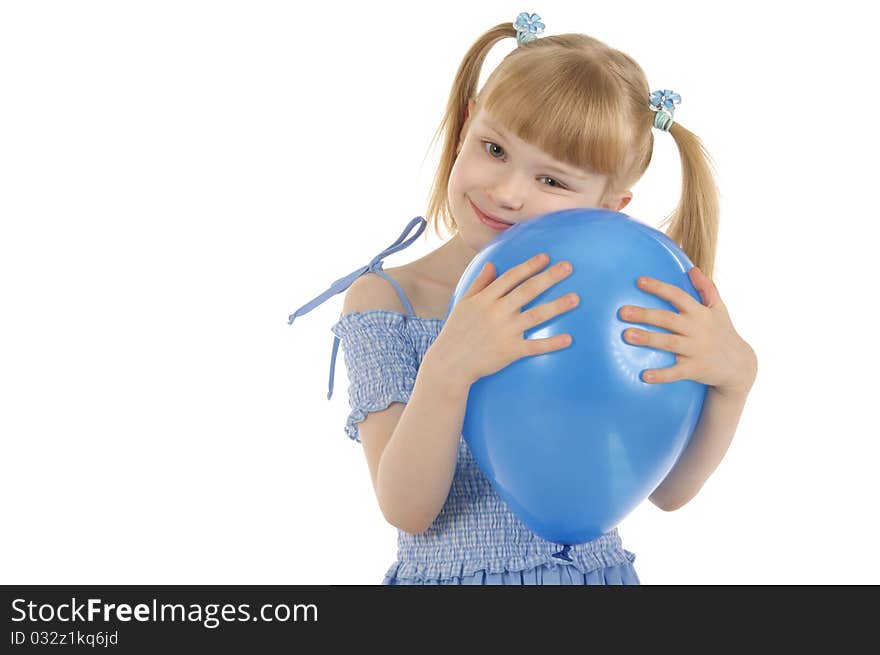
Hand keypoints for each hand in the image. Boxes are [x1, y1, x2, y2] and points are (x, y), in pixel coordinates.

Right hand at [430, 253, 577, 386]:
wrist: (450, 363)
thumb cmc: (456, 331)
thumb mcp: (463, 303)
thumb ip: (479, 283)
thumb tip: (492, 265)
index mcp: (486, 299)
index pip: (511, 277)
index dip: (529, 266)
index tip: (546, 257)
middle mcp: (497, 312)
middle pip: (528, 290)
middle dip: (549, 277)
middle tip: (568, 267)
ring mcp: (505, 331)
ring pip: (536, 315)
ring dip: (557, 306)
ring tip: (575, 298)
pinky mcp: (510, 351)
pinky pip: (534, 346)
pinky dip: (551, 343)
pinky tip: (568, 339)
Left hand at [618, 267, 757, 396]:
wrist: (740, 365)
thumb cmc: (724, 333)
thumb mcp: (719, 309)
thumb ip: (707, 288)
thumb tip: (692, 269)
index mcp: (699, 313)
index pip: (677, 296)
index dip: (659, 287)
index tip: (639, 281)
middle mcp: (697, 329)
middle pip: (668, 319)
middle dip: (645, 315)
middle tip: (622, 312)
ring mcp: (696, 350)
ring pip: (669, 343)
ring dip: (648, 339)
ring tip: (626, 335)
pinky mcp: (695, 369)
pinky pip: (676, 372)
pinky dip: (661, 375)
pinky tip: (644, 376)